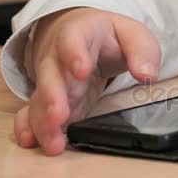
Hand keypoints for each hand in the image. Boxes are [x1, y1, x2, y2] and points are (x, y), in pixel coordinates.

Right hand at [13, 7, 160, 155]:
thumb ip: (142, 51)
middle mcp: (57, 57)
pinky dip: (30, 128)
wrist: (84, 35)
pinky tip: (31, 142)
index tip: (81, 70)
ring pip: (40, 99)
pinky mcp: (49, 100)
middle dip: (53, 96)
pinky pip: (32, 113)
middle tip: (59, 116)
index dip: (75, 53)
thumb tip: (147, 75)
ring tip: (54, 143)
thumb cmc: (109, 36)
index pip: (73, 39)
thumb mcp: (132, 34)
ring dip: (44, 122)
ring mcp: (51, 80)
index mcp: (79, 33)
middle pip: (51, 74)